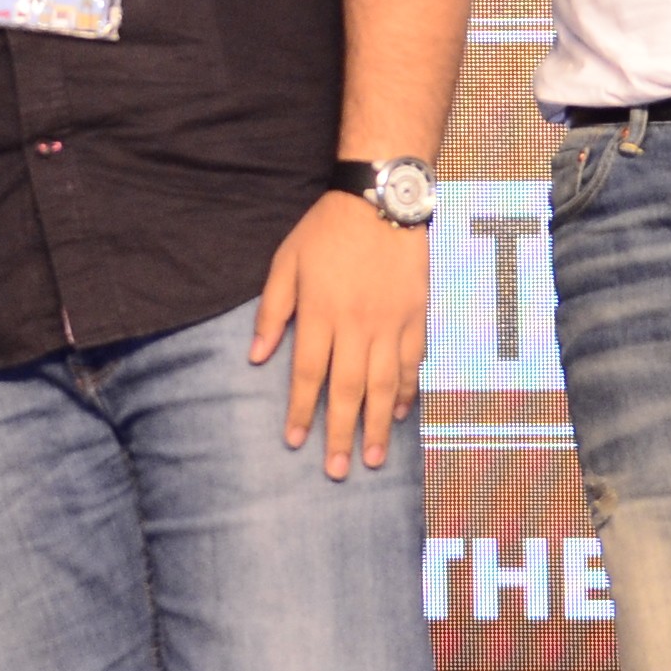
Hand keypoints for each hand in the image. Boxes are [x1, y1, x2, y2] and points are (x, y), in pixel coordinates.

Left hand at [251, 191, 427, 471]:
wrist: (381, 199)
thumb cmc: (325, 231)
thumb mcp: (285, 263)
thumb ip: (272, 311)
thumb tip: (255, 357)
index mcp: (319, 312)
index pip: (307, 373)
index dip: (300, 410)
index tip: (294, 441)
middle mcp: (356, 323)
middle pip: (348, 388)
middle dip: (342, 432)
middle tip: (338, 470)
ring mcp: (390, 322)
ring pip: (384, 383)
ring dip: (377, 424)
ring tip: (373, 458)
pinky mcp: (415, 315)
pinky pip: (412, 362)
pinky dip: (406, 391)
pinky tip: (399, 414)